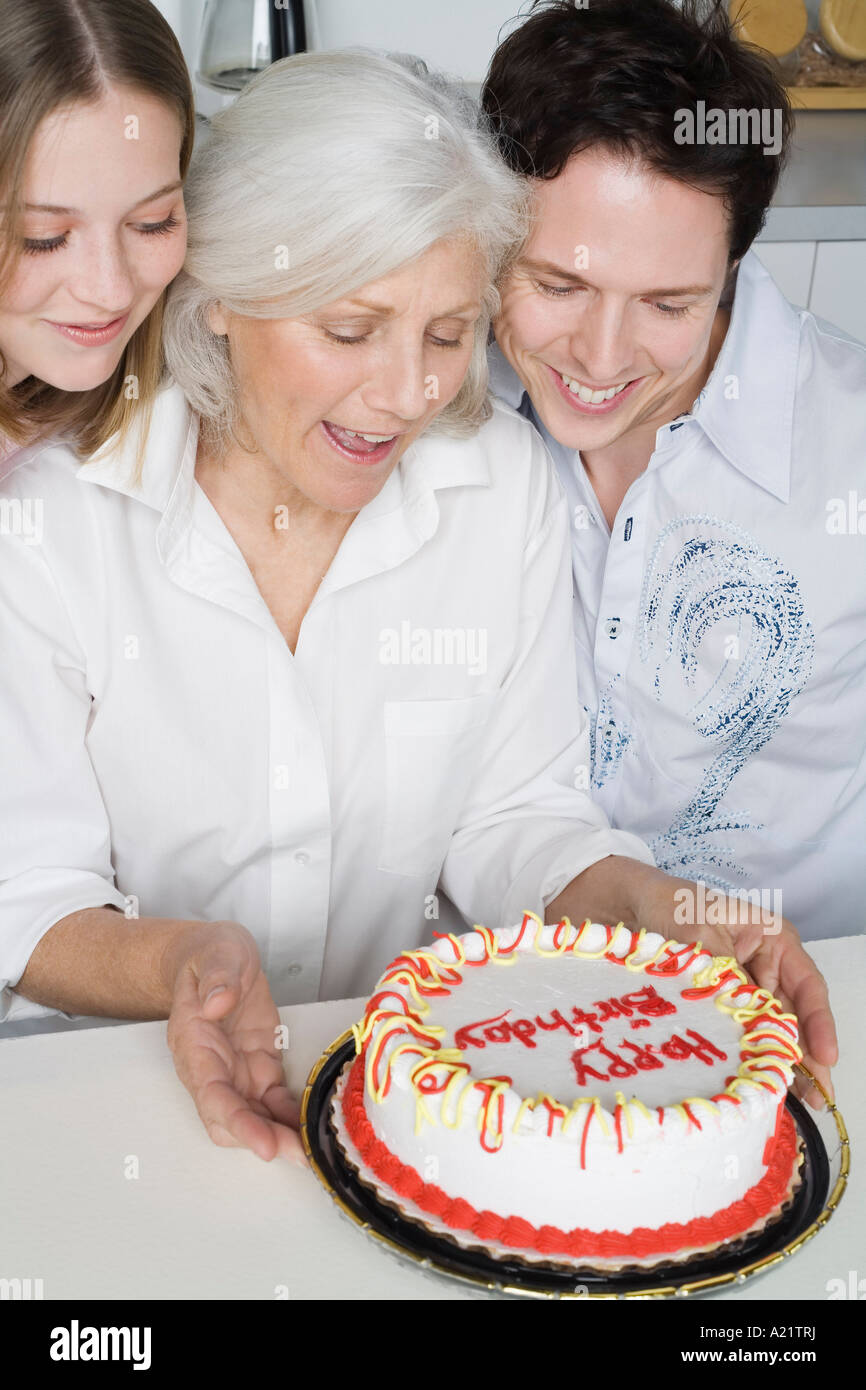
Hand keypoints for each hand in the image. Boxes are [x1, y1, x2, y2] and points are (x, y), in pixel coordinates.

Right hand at [163, 921, 307, 1161]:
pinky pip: (275, 1103)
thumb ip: (216, 977)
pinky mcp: (261, 1068)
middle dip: (262, 1140)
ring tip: (313, 1152)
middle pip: (230, 1119)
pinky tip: (314, 1127)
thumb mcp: (215, 953)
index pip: (212, 1094)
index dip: (237, 1122)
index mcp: (194, 1043)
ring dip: (281, 1137)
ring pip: (254, 1118)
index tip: (263, 1144)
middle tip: (300, 1154)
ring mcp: (237, 1071)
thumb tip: (217, 1002)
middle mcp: (213, 1068)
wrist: (216, 957)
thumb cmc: (209, 955)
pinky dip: (292, 1118)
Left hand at [635, 873, 837, 1110]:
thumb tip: (747, 1018)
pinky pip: (744, 1033)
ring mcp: (747, 986)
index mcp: (773, 939)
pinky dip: (753, 1057)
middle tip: (819, 1096)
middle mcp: (767, 966)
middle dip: (809, 1056)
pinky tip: (761, 1083)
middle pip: (796, 1015)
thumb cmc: (671, 905)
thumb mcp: (702, 934)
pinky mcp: (724, 1004)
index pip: (808, 985)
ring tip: (802, 1102)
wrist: (629, 905)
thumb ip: (727, 975)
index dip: (819, 1024)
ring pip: (772, 1029)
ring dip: (784, 1062)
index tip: (826, 1057)